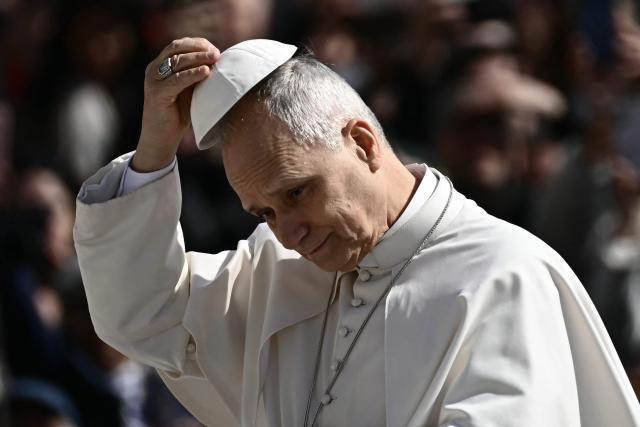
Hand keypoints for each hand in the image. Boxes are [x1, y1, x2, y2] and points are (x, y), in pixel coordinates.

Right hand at [133, 37, 219, 171]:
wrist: (160, 139)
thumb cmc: (177, 116)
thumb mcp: (188, 91)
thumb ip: (196, 75)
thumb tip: (217, 62)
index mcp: (160, 66)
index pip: (178, 45)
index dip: (197, 44)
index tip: (215, 49)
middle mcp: (154, 70)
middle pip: (177, 49)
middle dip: (199, 48)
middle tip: (217, 53)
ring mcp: (153, 81)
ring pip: (177, 62)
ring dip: (198, 58)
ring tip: (216, 58)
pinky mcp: (156, 94)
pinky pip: (177, 80)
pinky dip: (192, 74)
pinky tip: (206, 72)